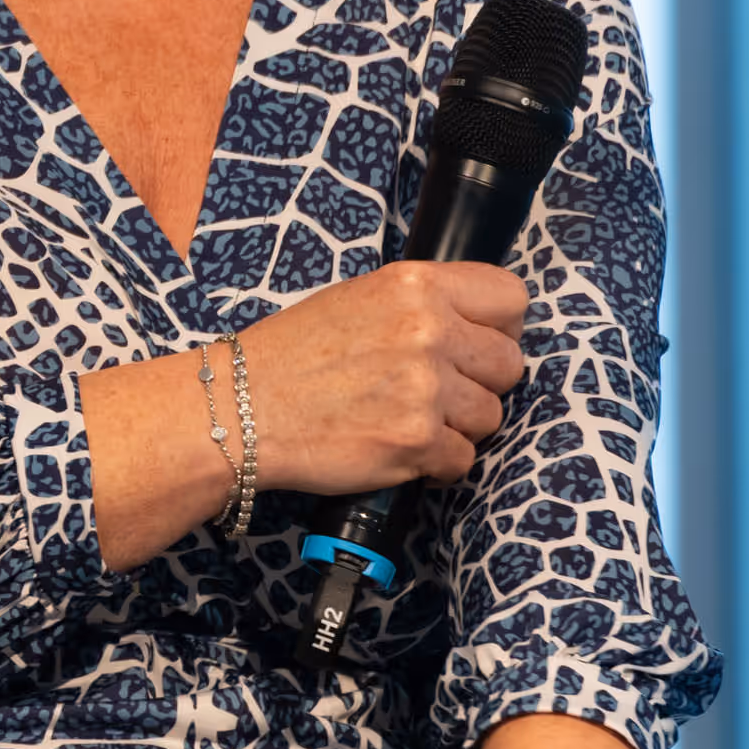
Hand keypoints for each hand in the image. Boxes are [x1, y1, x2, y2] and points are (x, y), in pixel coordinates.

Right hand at [232, 261, 531, 501]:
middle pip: (509, 364)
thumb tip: (478, 327)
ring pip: (491, 416)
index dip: (499, 327)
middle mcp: (427, 330)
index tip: (477, 344)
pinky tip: (399, 449)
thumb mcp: (356, 298)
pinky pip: (464, 459)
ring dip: (457, 426)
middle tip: (436, 392)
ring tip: (407, 420)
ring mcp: (425, 387)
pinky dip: (435, 463)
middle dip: (479, 383)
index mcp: (414, 285)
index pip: (510, 298)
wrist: (238, 408)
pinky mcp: (417, 440)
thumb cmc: (290, 355)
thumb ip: (422, 305)